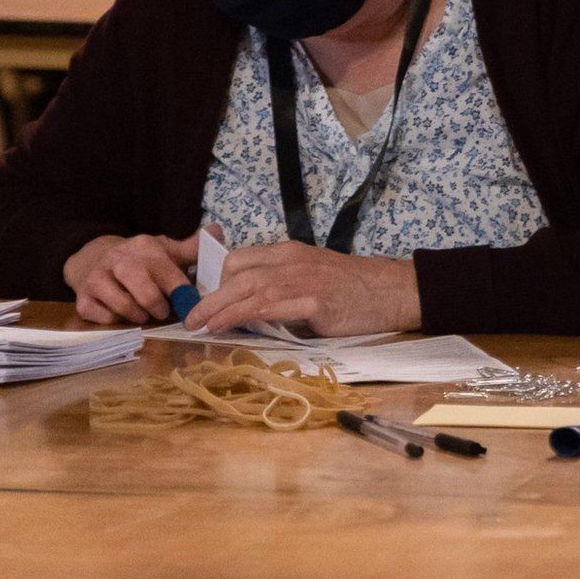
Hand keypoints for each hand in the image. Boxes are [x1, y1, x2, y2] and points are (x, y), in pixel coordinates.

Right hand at [62, 232, 200, 324]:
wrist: (94, 259)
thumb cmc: (141, 261)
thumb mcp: (166, 250)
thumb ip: (192, 248)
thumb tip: (216, 232)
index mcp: (144, 248)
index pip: (166, 270)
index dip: (181, 291)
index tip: (191, 305)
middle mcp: (118, 261)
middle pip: (142, 288)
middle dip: (157, 305)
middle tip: (164, 313)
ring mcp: (97, 280)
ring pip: (122, 305)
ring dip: (138, 316)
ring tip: (145, 315)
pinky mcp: (82, 299)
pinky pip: (102, 317)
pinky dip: (116, 321)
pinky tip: (122, 316)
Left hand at [183, 241, 421, 336]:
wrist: (390, 291)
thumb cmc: (353, 289)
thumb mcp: (314, 275)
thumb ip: (283, 285)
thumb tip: (251, 308)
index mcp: (289, 252)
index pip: (239, 260)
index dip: (218, 281)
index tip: (209, 302)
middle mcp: (291, 260)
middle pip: (235, 274)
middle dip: (207, 297)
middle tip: (189, 318)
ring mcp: (302, 279)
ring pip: (246, 289)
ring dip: (216, 308)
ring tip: (198, 325)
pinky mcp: (312, 300)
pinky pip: (266, 307)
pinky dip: (239, 316)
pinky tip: (224, 326)